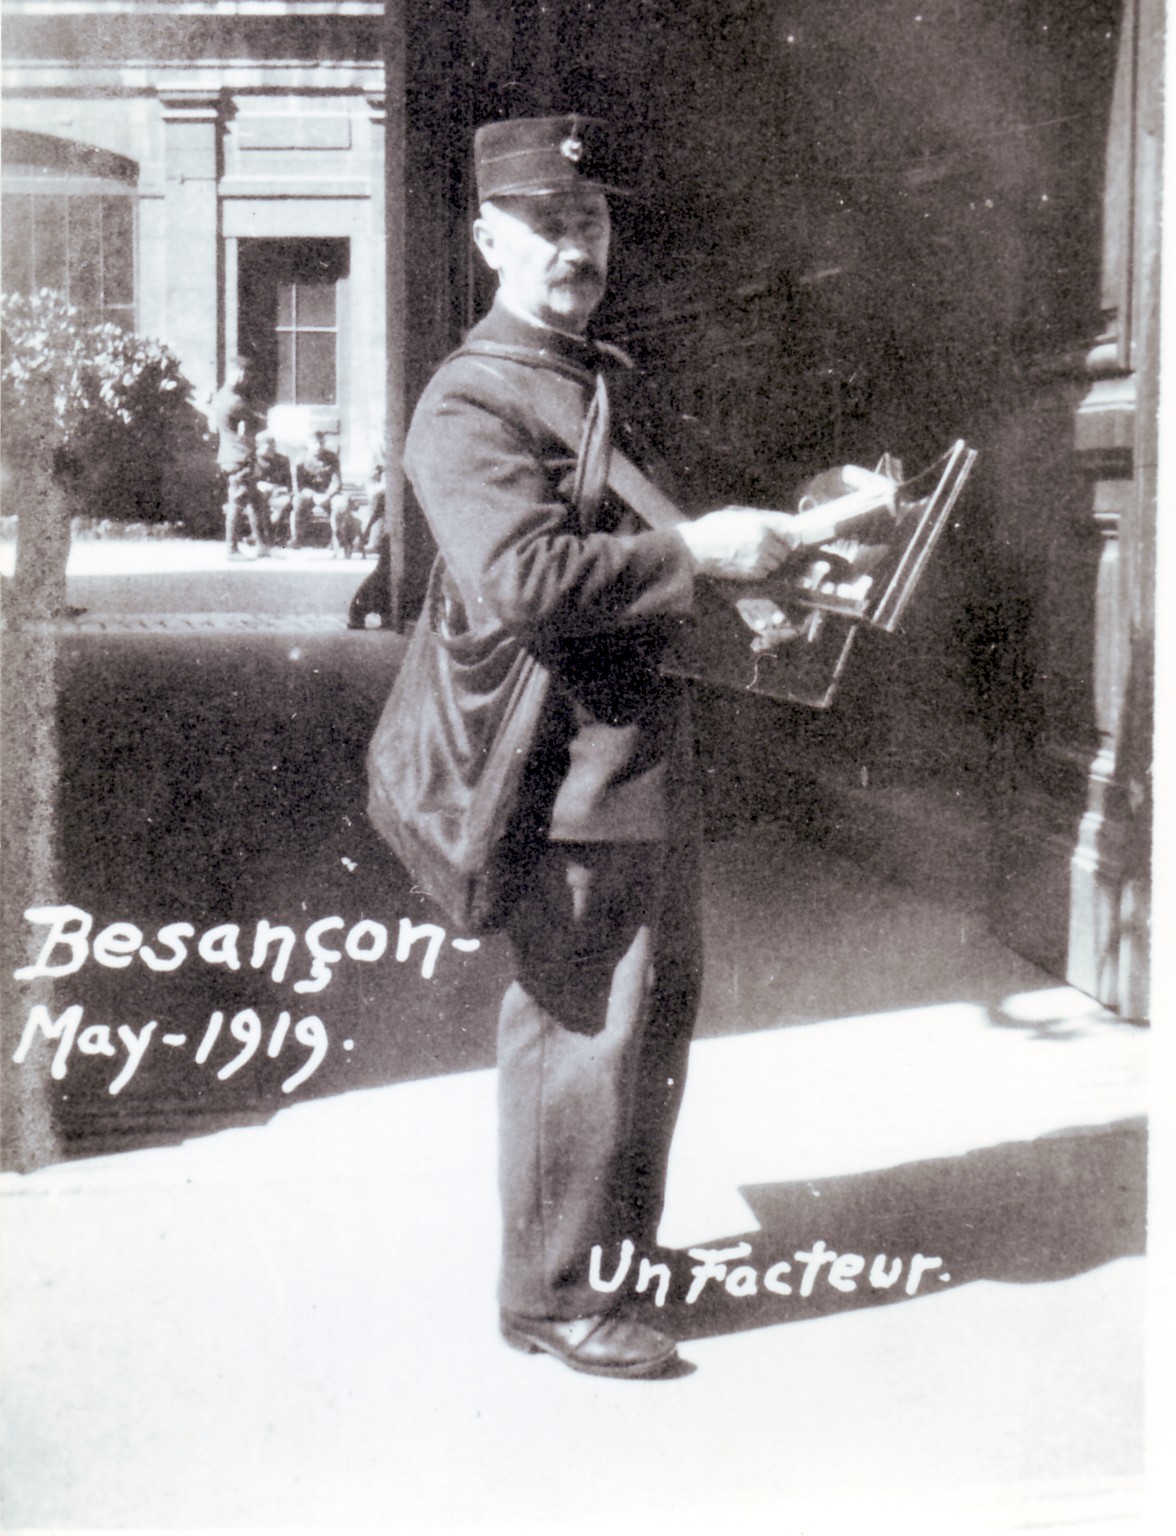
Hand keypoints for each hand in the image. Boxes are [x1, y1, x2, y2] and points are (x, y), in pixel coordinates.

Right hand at [675, 507, 799, 580]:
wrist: (695, 548)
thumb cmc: (712, 528)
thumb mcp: (737, 515)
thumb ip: (759, 518)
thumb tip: (781, 522)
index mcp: (760, 525)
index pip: (788, 530)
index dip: (787, 535)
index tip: (786, 537)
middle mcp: (763, 542)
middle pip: (785, 549)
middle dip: (779, 548)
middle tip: (768, 547)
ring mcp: (757, 559)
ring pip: (776, 562)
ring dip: (771, 560)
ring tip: (755, 555)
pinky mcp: (750, 573)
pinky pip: (765, 572)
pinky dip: (761, 569)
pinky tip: (748, 563)